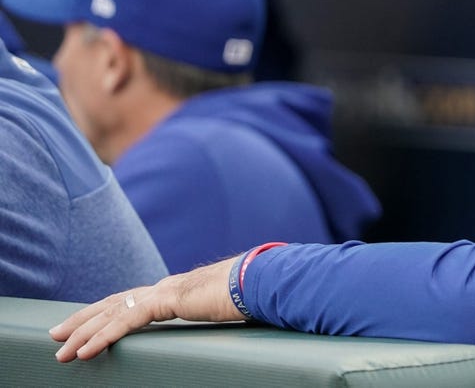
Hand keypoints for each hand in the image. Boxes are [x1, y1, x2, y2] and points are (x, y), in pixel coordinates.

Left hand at [50, 257, 244, 361]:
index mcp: (176, 291)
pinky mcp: (166, 300)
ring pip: (112, 312)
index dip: (105, 313)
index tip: (85, 326)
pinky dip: (102, 337)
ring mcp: (164, 291)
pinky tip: (85, 351)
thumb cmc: (250, 294)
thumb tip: (219, 320)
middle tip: (56, 334)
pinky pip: (126, 321)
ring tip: (61, 350)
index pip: (131, 301)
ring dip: (83, 332)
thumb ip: (209, 315)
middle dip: (82, 320)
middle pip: (113, 303)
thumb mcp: (223, 310)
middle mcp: (164, 287)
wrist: (262, 279)